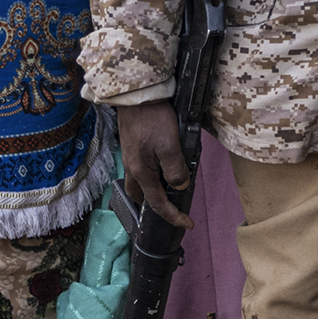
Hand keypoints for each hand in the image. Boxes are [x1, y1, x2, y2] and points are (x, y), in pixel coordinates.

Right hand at [117, 101, 190, 223]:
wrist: (136, 94)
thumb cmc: (153, 119)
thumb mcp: (170, 146)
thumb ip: (175, 170)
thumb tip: (179, 187)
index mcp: (141, 172)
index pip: (157, 203)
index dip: (173, 216)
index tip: (187, 223)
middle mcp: (132, 167)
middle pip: (141, 196)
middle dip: (155, 205)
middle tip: (173, 206)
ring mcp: (130, 156)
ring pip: (138, 182)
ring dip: (151, 189)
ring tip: (167, 186)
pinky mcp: (132, 145)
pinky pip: (139, 168)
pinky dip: (150, 173)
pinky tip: (160, 164)